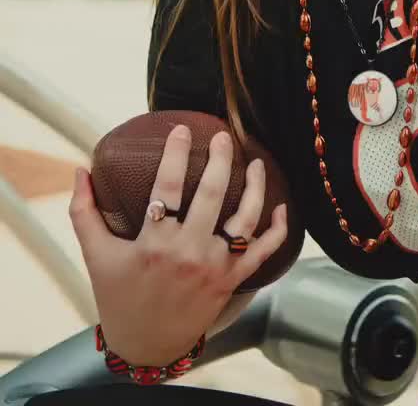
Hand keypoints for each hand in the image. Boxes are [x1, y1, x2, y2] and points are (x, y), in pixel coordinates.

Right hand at [69, 124, 286, 367]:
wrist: (145, 346)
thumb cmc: (119, 296)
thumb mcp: (96, 255)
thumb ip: (84, 212)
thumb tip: (79, 169)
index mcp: (154, 244)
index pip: (167, 187)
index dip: (176, 154)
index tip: (182, 129)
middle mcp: (188, 253)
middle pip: (212, 195)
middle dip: (221, 160)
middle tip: (224, 137)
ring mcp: (214, 268)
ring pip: (244, 219)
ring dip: (255, 187)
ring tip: (257, 162)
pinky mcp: (231, 281)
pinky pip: (263, 252)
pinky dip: (277, 230)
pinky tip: (281, 205)